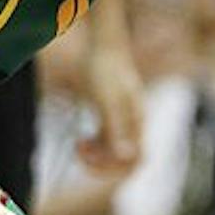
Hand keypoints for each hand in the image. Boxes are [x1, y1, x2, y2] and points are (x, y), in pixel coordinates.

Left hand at [74, 43, 143, 177]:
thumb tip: (128, 157)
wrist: (102, 46)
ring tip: (78, 147)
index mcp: (137, 122)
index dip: (114, 169)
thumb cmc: (104, 70)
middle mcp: (134, 123)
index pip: (135, 160)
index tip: (90, 164)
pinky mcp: (111, 114)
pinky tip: (79, 142)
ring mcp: (123, 119)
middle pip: (125, 160)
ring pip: (113, 152)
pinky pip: (106, 141)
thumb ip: (117, 129)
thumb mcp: (107, 101)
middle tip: (81, 155)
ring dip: (96, 156)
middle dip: (103, 164)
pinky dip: (93, 147)